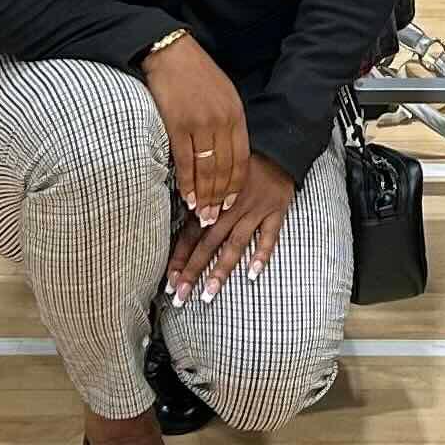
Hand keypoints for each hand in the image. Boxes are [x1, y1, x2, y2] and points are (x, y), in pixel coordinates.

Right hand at [138, 35, 253, 223]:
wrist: (171, 53)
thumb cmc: (196, 75)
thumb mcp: (224, 95)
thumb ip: (228, 123)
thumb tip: (228, 154)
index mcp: (235, 114)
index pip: (241, 159)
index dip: (236, 185)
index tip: (231, 203)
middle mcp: (221, 121)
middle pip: (224, 169)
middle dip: (220, 197)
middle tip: (214, 219)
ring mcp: (200, 124)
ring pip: (206, 169)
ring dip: (204, 195)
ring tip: (201, 214)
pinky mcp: (178, 125)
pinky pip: (185, 160)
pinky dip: (187, 182)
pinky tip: (187, 196)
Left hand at [167, 151, 297, 301]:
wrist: (276, 148)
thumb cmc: (241, 166)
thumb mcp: (214, 176)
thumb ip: (200, 200)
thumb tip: (179, 223)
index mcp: (212, 200)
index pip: (191, 234)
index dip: (179, 258)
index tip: (169, 282)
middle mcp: (230, 207)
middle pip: (208, 243)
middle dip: (193, 271)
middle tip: (180, 297)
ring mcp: (254, 210)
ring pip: (235, 243)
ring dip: (220, 270)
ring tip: (208, 293)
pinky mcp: (275, 211)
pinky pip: (269, 235)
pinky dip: (262, 253)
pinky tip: (253, 273)